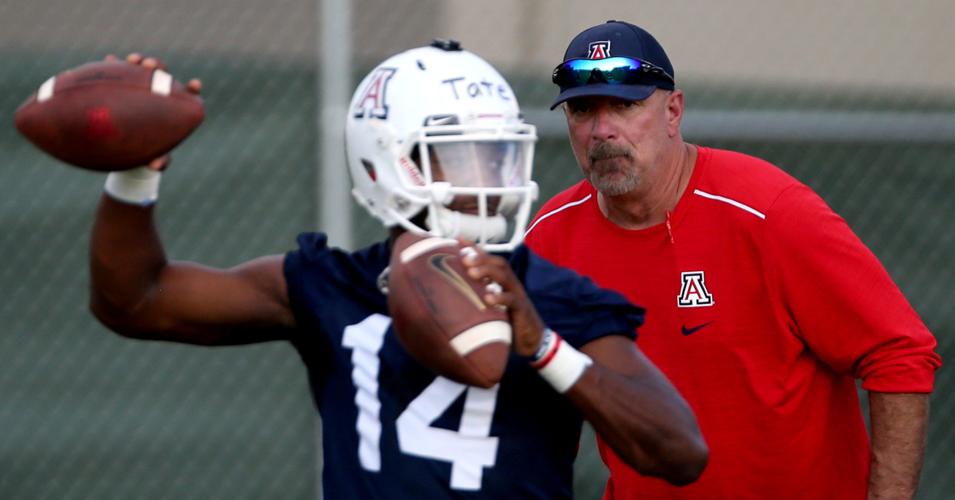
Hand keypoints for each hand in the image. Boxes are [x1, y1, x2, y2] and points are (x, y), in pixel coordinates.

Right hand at [104, 53, 201, 170]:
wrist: (126, 151)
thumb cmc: (149, 154)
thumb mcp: (155, 159)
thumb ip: (160, 161)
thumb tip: (155, 165)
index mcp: (173, 108)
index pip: (188, 95)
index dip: (193, 88)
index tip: (195, 84)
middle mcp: (158, 93)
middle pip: (162, 74)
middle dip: (158, 66)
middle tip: (151, 66)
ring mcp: (139, 86)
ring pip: (140, 69)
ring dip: (138, 61)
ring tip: (132, 60)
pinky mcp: (121, 85)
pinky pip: (117, 72)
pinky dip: (114, 65)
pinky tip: (108, 59)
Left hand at [458, 242, 544, 356]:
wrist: (531, 340)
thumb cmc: (507, 321)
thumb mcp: (491, 305)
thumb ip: (479, 294)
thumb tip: (457, 286)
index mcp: (503, 282)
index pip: (490, 260)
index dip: (476, 249)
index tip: (458, 239)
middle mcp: (511, 285)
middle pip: (499, 264)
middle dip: (481, 258)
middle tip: (464, 258)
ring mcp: (518, 295)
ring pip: (505, 277)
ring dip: (488, 272)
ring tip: (471, 273)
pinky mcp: (522, 310)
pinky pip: (512, 300)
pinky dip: (500, 297)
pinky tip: (487, 298)